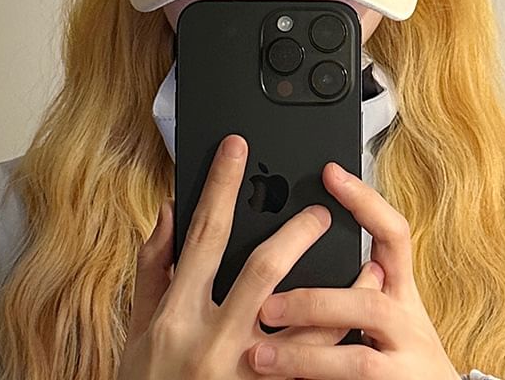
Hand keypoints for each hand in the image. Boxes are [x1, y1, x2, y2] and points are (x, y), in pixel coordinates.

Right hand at [117, 134, 384, 379]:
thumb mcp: (138, 328)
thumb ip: (154, 265)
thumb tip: (171, 210)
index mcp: (176, 313)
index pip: (205, 232)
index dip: (222, 184)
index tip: (237, 147)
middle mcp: (212, 341)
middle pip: (264, 268)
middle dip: (297, 232)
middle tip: (322, 211)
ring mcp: (244, 376)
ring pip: (305, 323)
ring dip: (340, 290)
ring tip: (365, 266)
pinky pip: (314, 367)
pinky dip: (340, 341)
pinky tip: (357, 322)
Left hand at [247, 162, 461, 379]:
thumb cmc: (398, 354)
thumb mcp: (381, 314)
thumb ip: (349, 286)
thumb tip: (297, 241)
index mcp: (400, 292)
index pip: (394, 235)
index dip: (366, 201)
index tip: (330, 173)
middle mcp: (410, 324)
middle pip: (370, 303)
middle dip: (314, 302)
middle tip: (265, 305)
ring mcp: (407, 365)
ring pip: (358, 359)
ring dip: (304, 355)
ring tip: (259, 354)